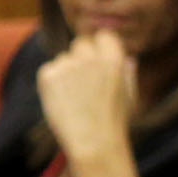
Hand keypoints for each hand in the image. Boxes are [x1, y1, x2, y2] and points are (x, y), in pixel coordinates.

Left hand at [33, 30, 139, 163]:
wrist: (92, 141)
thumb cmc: (114, 120)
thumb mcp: (129, 94)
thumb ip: (126, 73)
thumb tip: (128, 58)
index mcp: (115, 59)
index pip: (103, 35)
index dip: (100, 45)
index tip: (98, 57)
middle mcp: (91, 57)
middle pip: (81, 43)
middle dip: (81, 56)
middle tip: (83, 78)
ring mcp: (68, 65)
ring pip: (63, 58)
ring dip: (67, 70)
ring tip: (75, 97)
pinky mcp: (48, 75)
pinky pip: (49, 70)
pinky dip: (53, 82)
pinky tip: (63, 100)